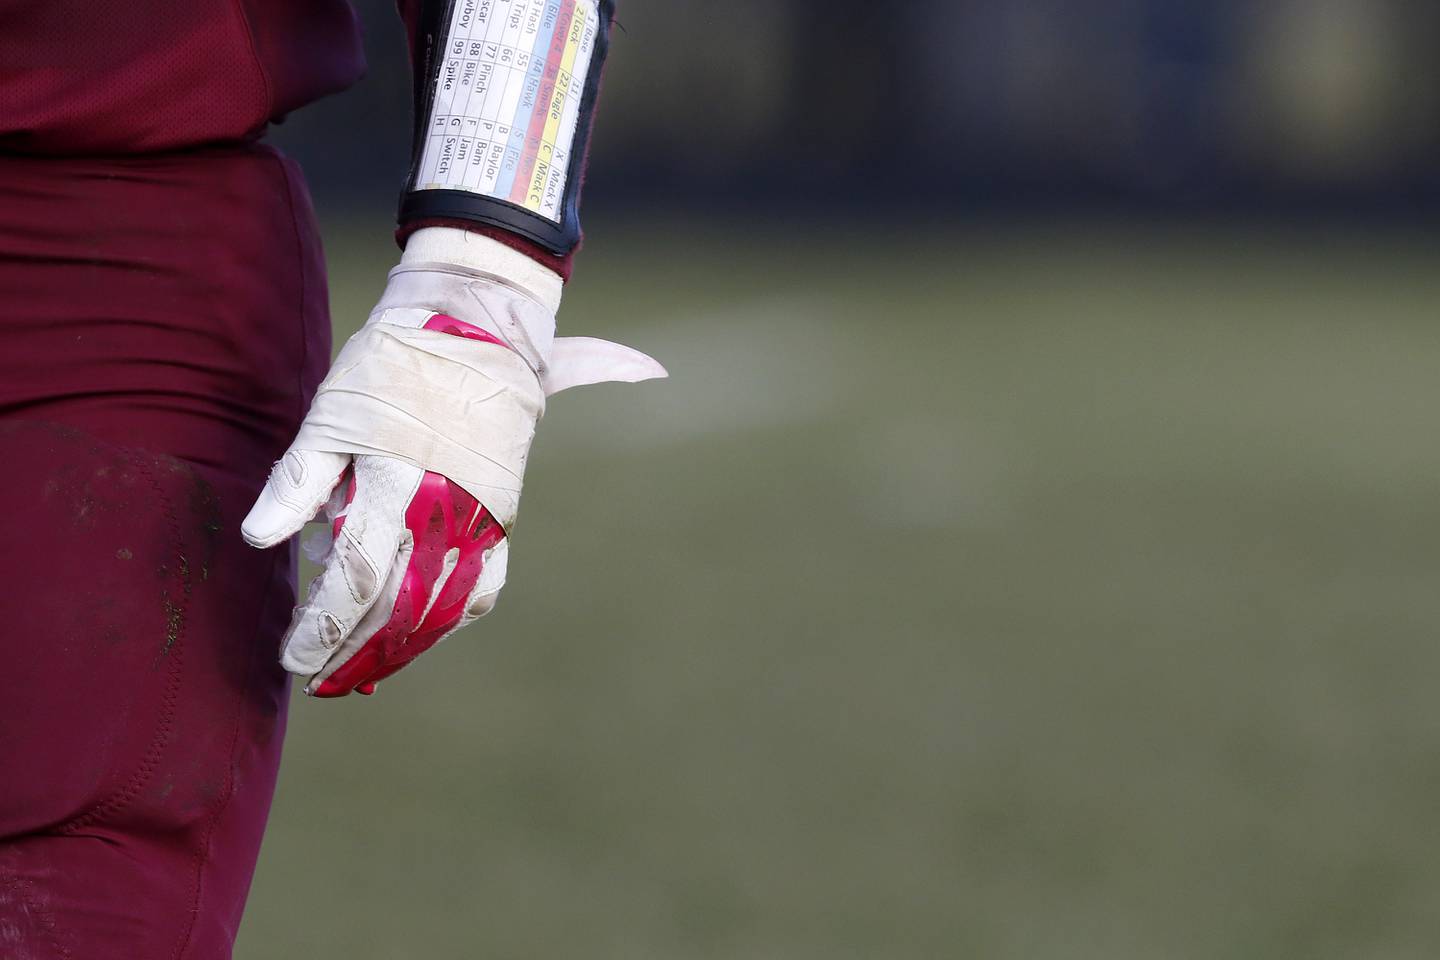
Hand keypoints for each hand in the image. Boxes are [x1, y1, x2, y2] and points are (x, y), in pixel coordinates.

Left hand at [241, 230, 663, 696]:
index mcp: (401, 482)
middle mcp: (449, 509)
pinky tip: (420, 633)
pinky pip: (481, 588)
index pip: (360, 580)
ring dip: (401, 648)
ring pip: (444, 609)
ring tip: (363, 670)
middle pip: (400, 608)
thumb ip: (299, 482)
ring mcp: (483, 517)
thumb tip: (261, 540)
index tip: (295, 657)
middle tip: (320, 679)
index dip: (325, 627)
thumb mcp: (333, 413)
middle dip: (355, 651)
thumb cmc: (394, 364)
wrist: (480, 327)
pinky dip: (448, 621)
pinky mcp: (502, 516)